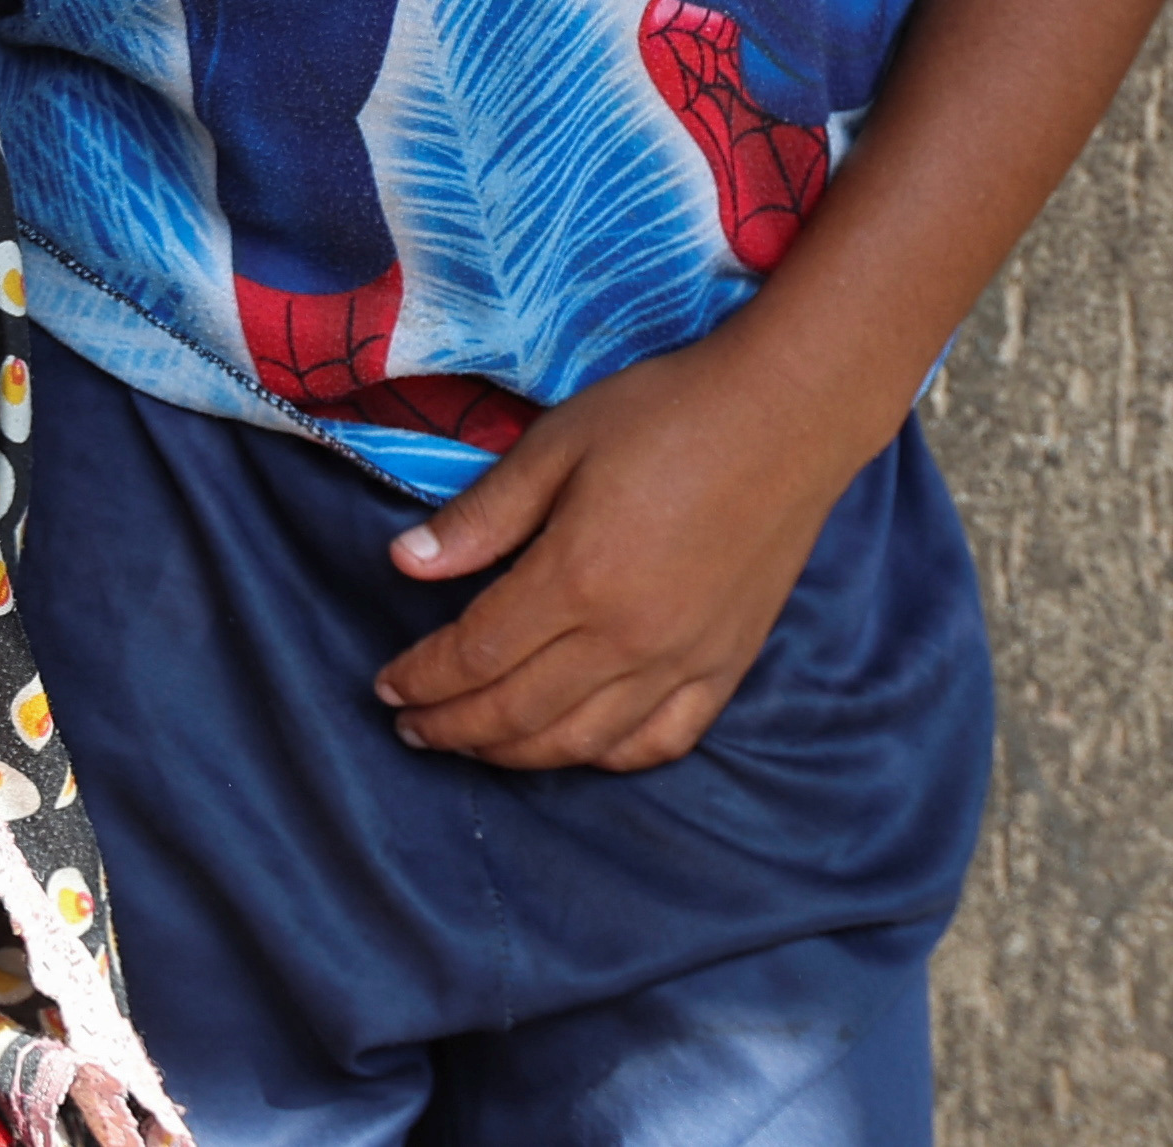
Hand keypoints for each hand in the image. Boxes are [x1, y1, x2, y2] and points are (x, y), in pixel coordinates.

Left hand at [370, 320, 875, 769]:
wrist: (786, 416)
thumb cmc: (662, 415)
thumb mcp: (554, 446)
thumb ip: (481, 516)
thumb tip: (404, 564)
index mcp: (577, 580)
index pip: (478, 654)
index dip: (423, 678)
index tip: (386, 687)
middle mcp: (630, 639)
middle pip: (520, 711)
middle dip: (454, 727)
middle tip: (411, 729)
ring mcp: (685, 661)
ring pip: (584, 740)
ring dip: (517, 753)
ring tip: (474, 744)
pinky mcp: (728, 665)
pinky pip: (663, 741)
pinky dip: (609, 756)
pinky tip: (576, 747)